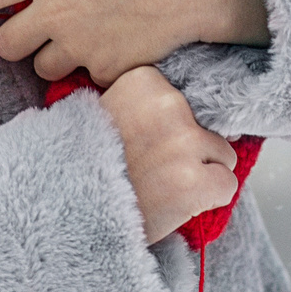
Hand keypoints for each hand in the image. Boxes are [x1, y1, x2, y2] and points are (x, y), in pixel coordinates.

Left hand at [0, 0, 269, 86]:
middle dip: (20, 38)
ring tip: (81, 40)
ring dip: (57, 57)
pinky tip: (117, 49)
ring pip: (43, 68)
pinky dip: (100, 68)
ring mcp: (79, 45)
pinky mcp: (106, 69)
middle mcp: (55, 13)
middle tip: (43, 28)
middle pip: (5, 45)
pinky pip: (90, 79)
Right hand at [95, 67, 239, 244]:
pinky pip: (227, 185)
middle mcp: (167, 104)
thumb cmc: (84, 166)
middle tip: (151, 170)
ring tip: (161, 188)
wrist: (63, 212)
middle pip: (207, 126)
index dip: (168, 126)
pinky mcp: (193, 181)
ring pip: (223, 156)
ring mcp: (183, 143)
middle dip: (188, 150)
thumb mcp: (103, 113)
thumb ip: (144, 106)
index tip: (142, 142)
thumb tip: (192, 115)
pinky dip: (210, 199)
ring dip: (200, 174)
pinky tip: (176, 205)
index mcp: (143, 80)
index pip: (185, 100)